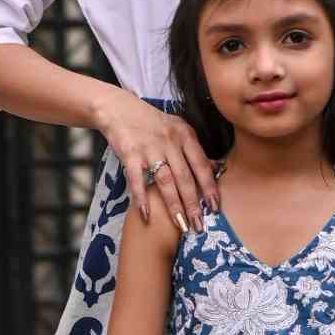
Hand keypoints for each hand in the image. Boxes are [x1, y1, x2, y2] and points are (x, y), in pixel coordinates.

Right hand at [92, 90, 220, 234]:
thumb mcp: (177, 129)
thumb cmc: (151, 123)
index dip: (209, 187)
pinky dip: (141, 198)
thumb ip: (193, 150)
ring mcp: (149, 148)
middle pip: (185, 177)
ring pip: (165, 181)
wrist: (119, 109)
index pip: (201, 165)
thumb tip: (215, 169)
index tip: (216, 208)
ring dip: (173, 205)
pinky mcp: (130, 153)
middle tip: (200, 225)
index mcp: (184, 135)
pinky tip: (146, 215)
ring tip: (180, 225)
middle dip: (193, 204)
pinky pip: (137, 180)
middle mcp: (170, 141)